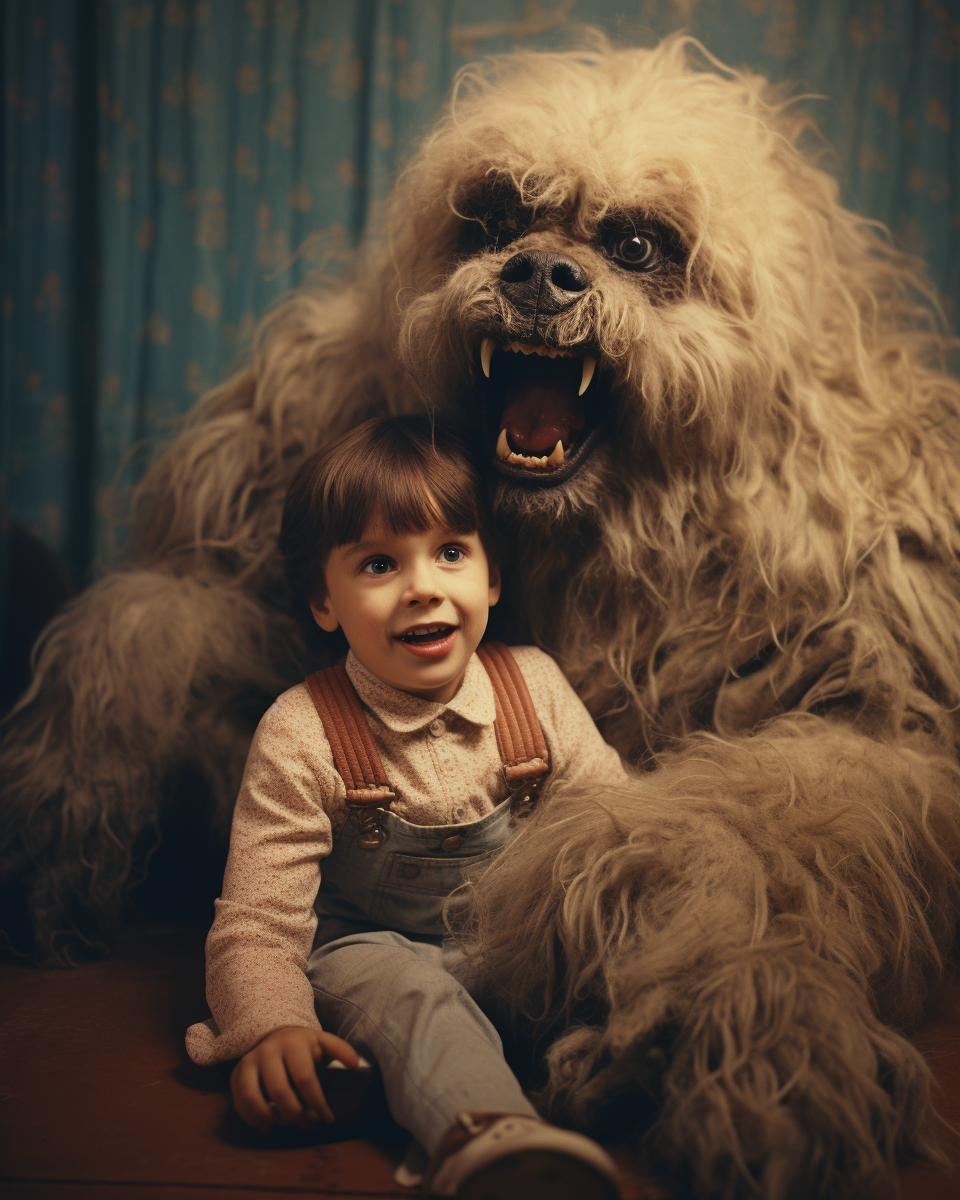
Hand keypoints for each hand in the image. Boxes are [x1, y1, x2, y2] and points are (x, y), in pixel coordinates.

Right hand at [230, 1025, 360, 1131]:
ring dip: (272, 1119)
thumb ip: (340, 1050)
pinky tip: (272, 1126)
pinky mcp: (236, 1075)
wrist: (274, 1034)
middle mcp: (267, 1051)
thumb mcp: (323, 1042)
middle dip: (297, 1115)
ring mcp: (248, 1062)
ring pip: (253, 1098)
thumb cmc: (303, 1045)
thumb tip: (356, 1065)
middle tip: (310, 1124)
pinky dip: (254, 1120)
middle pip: (279, 1092)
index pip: (304, 1078)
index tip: (327, 1119)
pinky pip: (239, 1103)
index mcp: (292, 1043)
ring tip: (289, 1124)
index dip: (317, 1103)